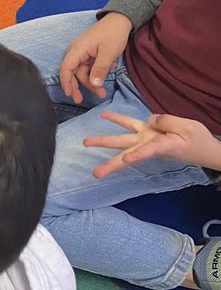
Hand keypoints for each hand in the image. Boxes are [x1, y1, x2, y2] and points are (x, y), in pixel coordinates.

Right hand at [57, 12, 131, 102]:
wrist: (121, 20)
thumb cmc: (113, 33)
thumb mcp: (108, 53)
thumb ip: (100, 69)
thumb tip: (94, 84)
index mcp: (77, 50)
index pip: (66, 69)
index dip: (66, 83)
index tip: (70, 95)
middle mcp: (76, 51)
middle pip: (73, 73)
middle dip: (79, 87)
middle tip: (81, 100)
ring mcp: (83, 53)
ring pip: (82, 72)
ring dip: (91, 82)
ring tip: (102, 92)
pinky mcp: (90, 54)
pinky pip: (89, 67)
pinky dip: (96, 73)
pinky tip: (107, 72)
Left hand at [84, 111, 220, 177]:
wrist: (203, 147)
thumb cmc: (197, 140)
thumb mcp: (186, 127)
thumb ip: (166, 120)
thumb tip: (149, 119)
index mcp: (161, 147)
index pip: (146, 151)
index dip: (136, 155)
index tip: (127, 159)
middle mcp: (149, 145)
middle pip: (126, 154)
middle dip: (110, 164)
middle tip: (95, 174)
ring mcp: (146, 139)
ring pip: (122, 140)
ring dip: (103, 141)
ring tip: (85, 143)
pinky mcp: (147, 132)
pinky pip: (130, 125)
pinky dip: (118, 119)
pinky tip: (105, 116)